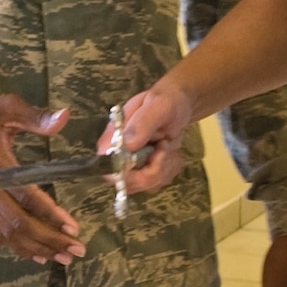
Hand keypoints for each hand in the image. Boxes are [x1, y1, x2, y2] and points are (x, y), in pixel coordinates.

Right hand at [0, 94, 83, 264]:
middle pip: (19, 224)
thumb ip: (35, 116)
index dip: (50, 215)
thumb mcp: (3, 107)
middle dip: (49, 239)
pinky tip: (38, 255)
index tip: (72, 228)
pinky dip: (18, 247)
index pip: (26, 197)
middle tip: (77, 249)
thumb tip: (65, 117)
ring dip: (37, 248)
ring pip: (9, 234)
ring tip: (64, 257)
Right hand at [111, 80, 191, 195]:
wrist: (178, 105)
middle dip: (154, 170)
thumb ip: (142, 123)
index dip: (129, 171)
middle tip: (166, 146)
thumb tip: (126, 144)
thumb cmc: (166, 100)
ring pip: (145, 185)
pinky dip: (170, 169)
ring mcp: (132, 166)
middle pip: (128, 182)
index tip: (153, 153)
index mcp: (113, 137)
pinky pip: (157, 184)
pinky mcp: (146, 172)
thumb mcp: (158, 105)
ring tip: (169, 145)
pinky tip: (171, 153)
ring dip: (165, 167)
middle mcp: (118, 155)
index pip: (108, 167)